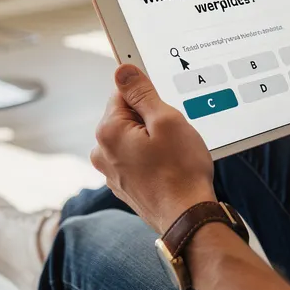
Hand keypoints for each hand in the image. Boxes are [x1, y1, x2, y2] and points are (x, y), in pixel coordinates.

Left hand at [90, 64, 216, 233]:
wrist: (187, 218)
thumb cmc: (181, 172)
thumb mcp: (167, 121)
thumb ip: (142, 93)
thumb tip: (123, 70)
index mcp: (108, 131)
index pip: (123, 93)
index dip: (149, 95)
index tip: (165, 106)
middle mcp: (102, 152)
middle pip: (127, 117)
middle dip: (151, 119)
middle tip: (174, 134)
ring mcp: (111, 172)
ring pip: (133, 138)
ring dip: (152, 140)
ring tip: (174, 154)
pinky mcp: (124, 185)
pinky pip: (136, 159)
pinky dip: (151, 158)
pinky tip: (169, 168)